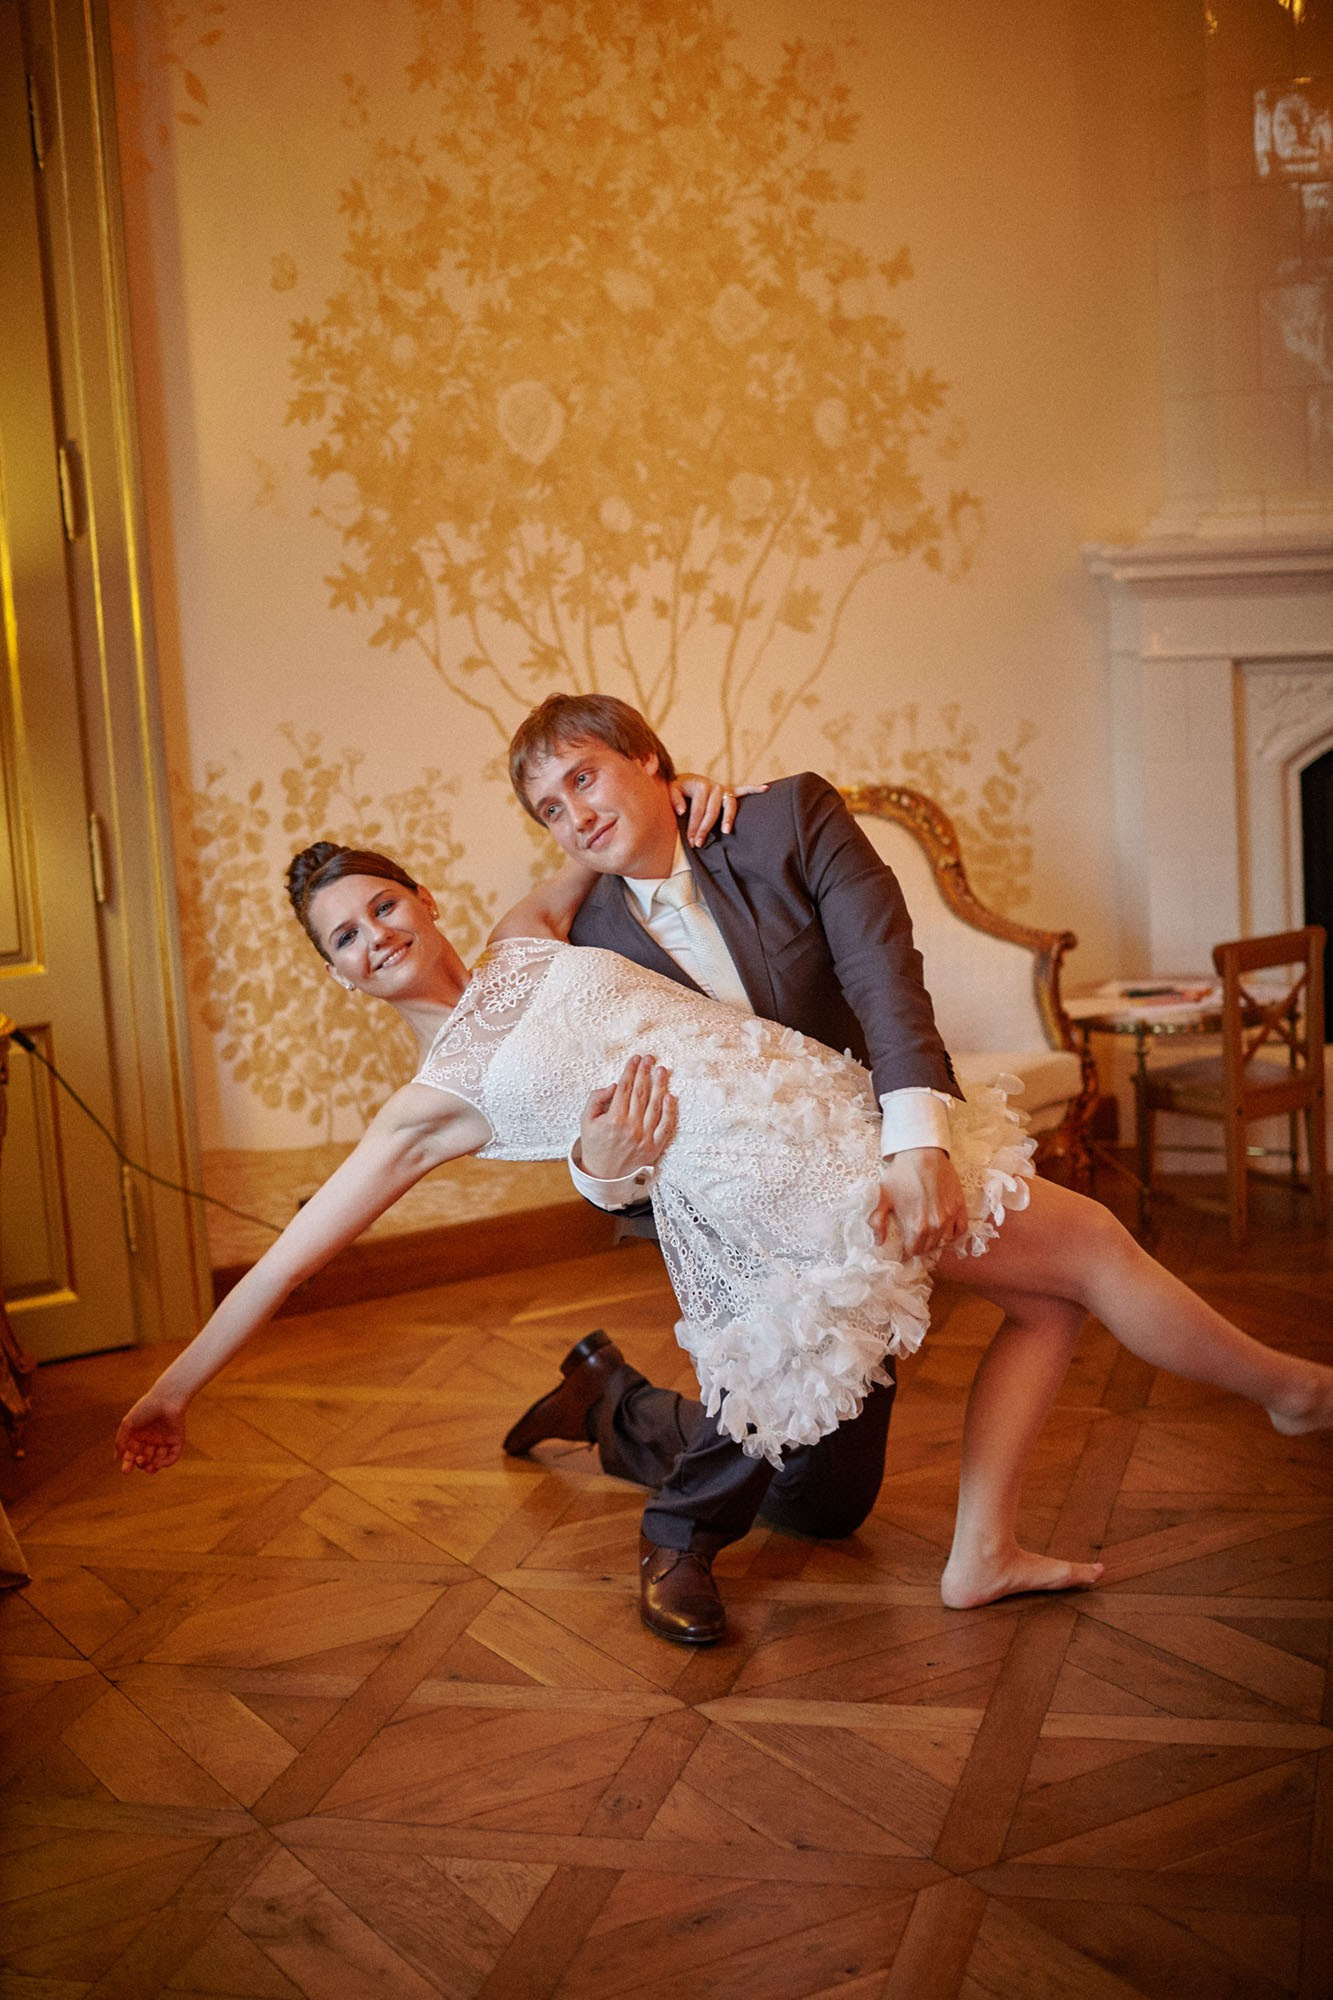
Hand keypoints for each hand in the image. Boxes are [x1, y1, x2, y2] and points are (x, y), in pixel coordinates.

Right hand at [115, 1386, 187, 1474]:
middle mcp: (151, 1439)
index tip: (125, 1471)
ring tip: (149, 1467)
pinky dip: (166, 1463)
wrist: (166, 1398)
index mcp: (139, 1435)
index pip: (132, 1454)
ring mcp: (164, 1440)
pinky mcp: (177, 1440)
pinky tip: (159, 1464)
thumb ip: (121, 1441)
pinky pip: (173, 1456)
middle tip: (140, 1461)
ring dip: (153, 1467)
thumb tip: (117, 1458)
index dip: (128, 1464)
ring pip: (158, 1459)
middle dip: (141, 1464)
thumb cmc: (145, 1408)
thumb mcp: (128, 1424)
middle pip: (145, 1458)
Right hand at [578, 1054, 676, 1179]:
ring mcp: (644, 1137)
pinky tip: (670, 1096)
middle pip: (640, 1093)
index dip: (630, 1070)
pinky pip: (665, 1126)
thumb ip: (596, 1100)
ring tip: (661, 1070)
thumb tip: (614, 1085)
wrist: (604, 1176)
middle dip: (645, 1072)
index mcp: (613, 1119)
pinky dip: (669, 1111)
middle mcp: (630, 1127)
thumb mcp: (586, 1121)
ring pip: (655, 1105)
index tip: (635, 1058)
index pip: (624, 1088)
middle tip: (649, 1058)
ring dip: (659, 1085)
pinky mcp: (654, 1146)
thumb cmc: (595, 1145)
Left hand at [669, 776, 768, 846]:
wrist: (685, 779)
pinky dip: (754, 788)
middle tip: (699, 844)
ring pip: (729, 805)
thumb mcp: (671, 789)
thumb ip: (674, 798)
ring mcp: (723, 788)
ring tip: (726, 831)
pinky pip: (744, 789)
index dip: (694, 827)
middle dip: (705, 829)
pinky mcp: (730, 790)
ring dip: (728, 818)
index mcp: (699, 786)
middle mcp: (713, 786)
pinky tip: (765, 789)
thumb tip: (682, 811)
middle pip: (712, 811)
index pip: (697, 810)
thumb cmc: (679, 788)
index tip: (691, 841)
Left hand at [872, 1148, 968, 1260]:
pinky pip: (961, 1230)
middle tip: (914, 1239)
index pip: (913, 1252)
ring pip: (944, 1241)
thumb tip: (878, 1241)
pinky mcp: (960, 1207)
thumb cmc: (901, 1174)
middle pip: (929, 1248)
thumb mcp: (883, 1197)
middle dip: (920, 1246)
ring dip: (936, 1241)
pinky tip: (945, 1229)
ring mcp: (950, 1217)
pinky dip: (953, 1233)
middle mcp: (936, 1226)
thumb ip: (878, 1222)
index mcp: (916, 1226)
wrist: (923, 1154)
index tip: (904, 1247)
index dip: (906, 1251)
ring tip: (928, 1234)